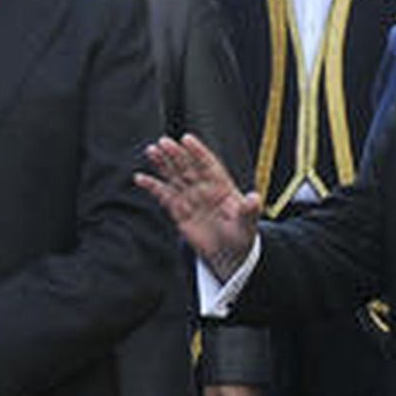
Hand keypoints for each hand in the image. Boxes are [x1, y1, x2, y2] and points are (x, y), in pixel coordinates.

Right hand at [135, 135, 261, 280]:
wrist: (229, 255)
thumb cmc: (242, 237)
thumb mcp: (248, 225)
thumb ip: (249, 211)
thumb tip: (254, 198)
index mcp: (222, 187)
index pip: (208, 165)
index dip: (198, 152)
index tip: (187, 139)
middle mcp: (204, 189)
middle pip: (188, 167)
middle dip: (176, 155)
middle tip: (164, 142)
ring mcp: (191, 199)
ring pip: (174, 177)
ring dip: (163, 164)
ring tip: (151, 151)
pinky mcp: (179, 211)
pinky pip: (164, 196)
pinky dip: (152, 186)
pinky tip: (140, 178)